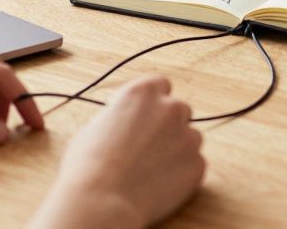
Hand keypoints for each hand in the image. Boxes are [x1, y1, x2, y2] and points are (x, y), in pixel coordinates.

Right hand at [32, 76, 204, 228]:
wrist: (101, 201)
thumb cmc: (89, 165)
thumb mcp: (96, 125)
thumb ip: (120, 115)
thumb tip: (124, 120)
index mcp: (143, 93)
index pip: (161, 85)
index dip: (155, 101)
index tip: (149, 114)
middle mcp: (170, 108)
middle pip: (179, 110)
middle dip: (169, 125)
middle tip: (151, 146)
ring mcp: (188, 136)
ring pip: (191, 137)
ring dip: (178, 148)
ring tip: (153, 169)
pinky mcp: (197, 164)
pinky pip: (194, 164)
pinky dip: (183, 173)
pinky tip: (160, 184)